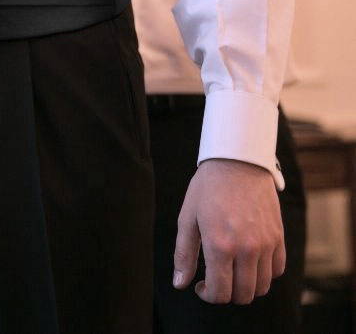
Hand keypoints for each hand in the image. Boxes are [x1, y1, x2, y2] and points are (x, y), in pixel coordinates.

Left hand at [173, 158, 284, 303]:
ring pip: (262, 287)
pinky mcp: (279, 237)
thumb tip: (180, 284)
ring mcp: (266, 243)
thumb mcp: (187, 219)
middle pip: (243, 295)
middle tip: (214, 279)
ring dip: (245, 286)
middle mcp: (246, 248)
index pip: (220, 292)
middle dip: (226, 294)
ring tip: (231, 270)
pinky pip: (277, 270)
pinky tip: (248, 261)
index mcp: (220, 245)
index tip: (201, 285)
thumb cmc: (207, 189)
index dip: (208, 295)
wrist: (237, 162)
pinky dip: (264, 274)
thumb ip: (183, 254)